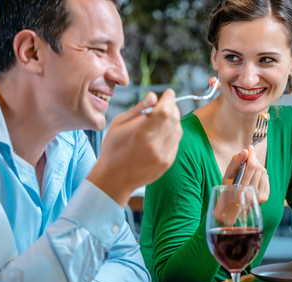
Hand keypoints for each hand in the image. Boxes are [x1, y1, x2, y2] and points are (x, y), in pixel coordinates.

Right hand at [87, 89, 181, 206]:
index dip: (169, 99)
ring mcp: (164, 155)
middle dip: (172, 107)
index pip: (165, 110)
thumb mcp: (119, 123)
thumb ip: (139, 109)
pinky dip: (173, 133)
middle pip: (174, 118)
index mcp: (141, 132)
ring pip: (178, 130)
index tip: (169, 93)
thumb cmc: (113, 148)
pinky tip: (162, 133)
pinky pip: (176, 142)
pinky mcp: (168, 162)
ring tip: (162, 118)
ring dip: (174, 120)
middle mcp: (155, 144)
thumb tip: (154, 96)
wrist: (115, 178)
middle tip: (165, 103)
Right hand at [222, 146, 269, 202]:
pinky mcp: (265, 196)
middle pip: (258, 168)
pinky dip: (261, 174)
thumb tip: (245, 151)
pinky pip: (266, 178)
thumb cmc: (229, 188)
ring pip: (263, 172)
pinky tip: (254, 178)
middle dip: (254, 160)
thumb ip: (235, 162)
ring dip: (257, 167)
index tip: (249, 147)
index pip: (251, 167)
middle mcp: (251, 193)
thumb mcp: (227, 174)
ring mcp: (259, 196)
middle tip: (247, 159)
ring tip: (249, 171)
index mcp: (240, 188)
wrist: (233, 205)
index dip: (252, 155)